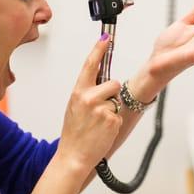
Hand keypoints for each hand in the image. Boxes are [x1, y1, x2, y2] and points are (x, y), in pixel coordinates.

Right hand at [55, 36, 122, 176]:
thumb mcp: (74, 106)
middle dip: (111, 93)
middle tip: (100, 108)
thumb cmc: (74, 132)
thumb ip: (86, 91)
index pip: (90, 64)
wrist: (74, 156)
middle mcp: (89, 97)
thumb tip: (100, 79)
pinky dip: (114, 121)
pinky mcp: (112, 119)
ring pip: (117, 99)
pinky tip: (103, 129)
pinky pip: (119, 114)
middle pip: (112, 82)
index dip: (99, 49)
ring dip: (112, 108)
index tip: (106, 37)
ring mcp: (101, 109)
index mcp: (78, 92)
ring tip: (99, 122)